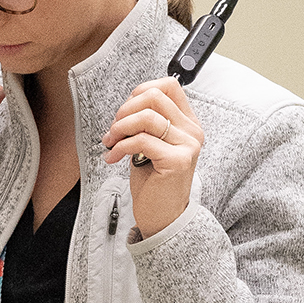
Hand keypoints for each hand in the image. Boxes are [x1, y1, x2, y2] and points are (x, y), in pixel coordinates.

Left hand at [102, 76, 203, 237]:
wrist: (163, 216)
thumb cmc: (154, 181)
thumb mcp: (151, 145)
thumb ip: (147, 123)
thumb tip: (127, 106)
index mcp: (188, 123)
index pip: (169, 86)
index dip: (140, 92)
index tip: (125, 112)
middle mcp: (192, 131)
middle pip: (154, 96)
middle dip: (125, 110)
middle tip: (114, 130)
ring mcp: (188, 146)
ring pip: (146, 116)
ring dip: (120, 128)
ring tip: (111, 143)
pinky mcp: (177, 161)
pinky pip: (141, 140)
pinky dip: (120, 147)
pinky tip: (113, 158)